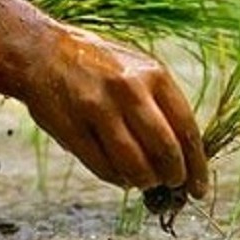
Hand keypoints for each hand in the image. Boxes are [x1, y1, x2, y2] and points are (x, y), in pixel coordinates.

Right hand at [21, 25, 208, 197]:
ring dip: (144, 181)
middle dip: (173, 177)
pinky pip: (104, 169)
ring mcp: (99, 109)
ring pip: (136, 166)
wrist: (41, 52)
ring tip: (144, 180)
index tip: (198, 187)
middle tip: (171, 185)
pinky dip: (118, 179)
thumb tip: (186, 156)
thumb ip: (161, 105)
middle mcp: (129, 90)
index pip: (186, 129)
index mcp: (153, 74)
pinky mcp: (73, 129)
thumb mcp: (137, 69)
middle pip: (165, 151)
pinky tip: (121, 176)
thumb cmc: (98, 65)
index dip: (197, 165)